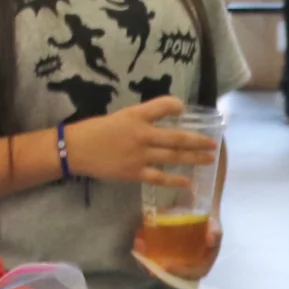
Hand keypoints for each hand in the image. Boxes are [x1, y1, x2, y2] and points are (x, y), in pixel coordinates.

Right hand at [63, 97, 219, 186]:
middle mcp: (141, 134)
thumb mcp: (120, 116)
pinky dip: (174, 180)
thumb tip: (164, 119)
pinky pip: (159, 177)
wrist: (74, 149)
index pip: (162, 106)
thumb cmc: (96, 130)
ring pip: (172, 156)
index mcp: (136, 116)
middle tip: (213, 142)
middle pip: (176, 137)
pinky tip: (187, 182)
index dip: (176, 106)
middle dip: (197, 140)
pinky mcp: (134, 172)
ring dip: (193, 158)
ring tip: (209, 158)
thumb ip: (142, 118)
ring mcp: (139, 155)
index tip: (185, 109)